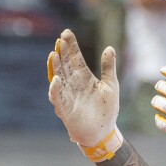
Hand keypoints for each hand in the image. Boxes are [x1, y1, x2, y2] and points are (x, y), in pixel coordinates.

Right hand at [47, 29, 121, 161]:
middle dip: (62, 52)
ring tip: (54, 54)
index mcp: (84, 77)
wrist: (103, 132)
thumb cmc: (107, 109)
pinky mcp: (64, 109)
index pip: (75, 58)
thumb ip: (108, 67)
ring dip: (55, 67)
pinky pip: (57, 98)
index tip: (66, 33)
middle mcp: (73, 84)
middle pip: (64, 65)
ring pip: (58, 78)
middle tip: (61, 40)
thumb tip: (109, 47)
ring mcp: (67, 95)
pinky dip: (56, 89)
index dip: (70, 46)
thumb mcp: (110, 85)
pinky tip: (57, 79)